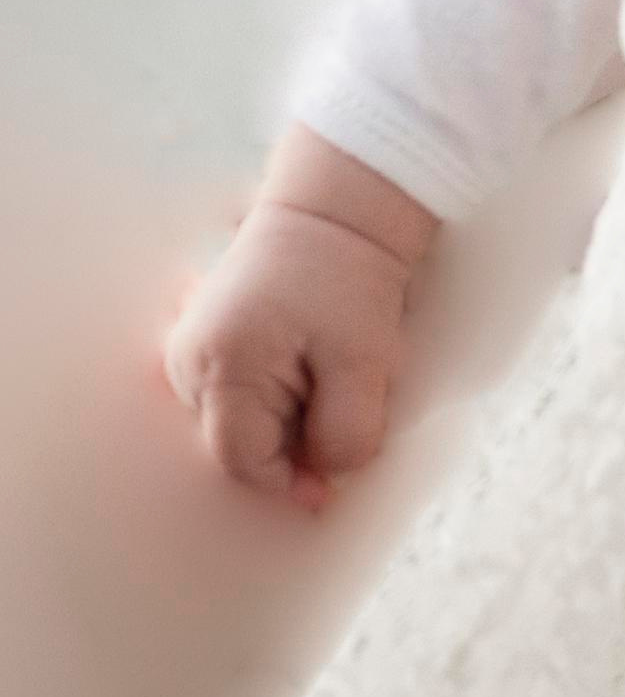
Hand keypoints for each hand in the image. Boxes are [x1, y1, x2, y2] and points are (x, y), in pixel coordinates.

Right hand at [165, 198, 412, 511]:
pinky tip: (305, 365)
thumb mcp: (366, 363)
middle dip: (290, 446)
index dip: (291, 484)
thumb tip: (327, 480)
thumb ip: (346, 436)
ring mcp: (188, 344)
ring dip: (284, 419)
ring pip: (236, 421)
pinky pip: (233, 391)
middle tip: (340, 406)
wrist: (338, 209)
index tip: (333, 487)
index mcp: (221, 366)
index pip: (244, 463)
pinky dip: (272, 395)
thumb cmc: (351, 279)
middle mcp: (187, 359)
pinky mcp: (202, 334)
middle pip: (236, 445)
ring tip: (326, 373)